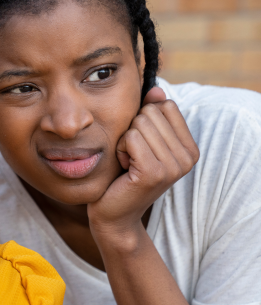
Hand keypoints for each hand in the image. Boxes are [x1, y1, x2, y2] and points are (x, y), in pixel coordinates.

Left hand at [88, 87, 199, 234]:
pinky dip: (119, 149)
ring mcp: (173, 166)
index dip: (144, 120)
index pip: (165, 105)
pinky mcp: (153, 172)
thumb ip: (151, 115)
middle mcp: (188, 158)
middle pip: (150, 112)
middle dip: (132, 131)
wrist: (114, 214)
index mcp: (190, 148)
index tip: (141, 147)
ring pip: (139, 123)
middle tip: (131, 157)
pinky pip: (130, 137)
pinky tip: (123, 168)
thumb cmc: (124, 174)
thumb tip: (156, 90)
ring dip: (124, 142)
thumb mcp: (141, 141)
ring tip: (127, 163)